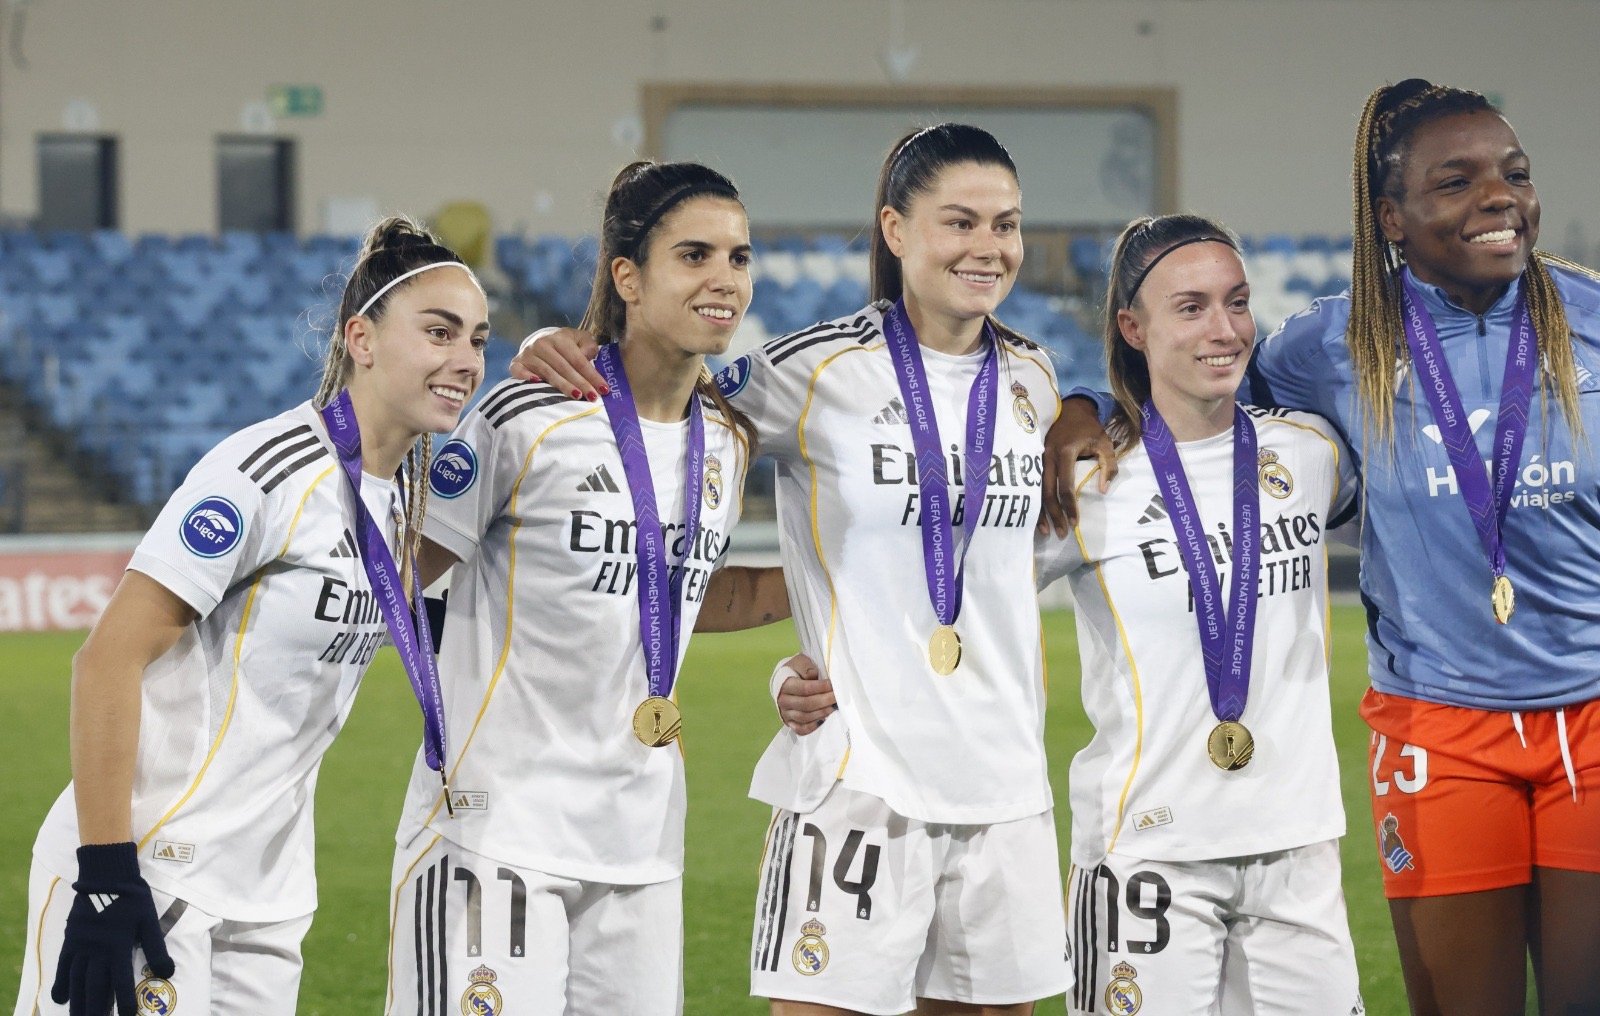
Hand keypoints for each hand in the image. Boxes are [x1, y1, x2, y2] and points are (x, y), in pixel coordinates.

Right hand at [51, 842, 174, 1015]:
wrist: (106, 875)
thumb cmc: (132, 897)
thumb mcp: (149, 921)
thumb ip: (157, 948)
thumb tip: (168, 972)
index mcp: (119, 946)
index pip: (121, 982)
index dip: (124, 1002)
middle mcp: (98, 950)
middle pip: (96, 986)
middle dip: (97, 1008)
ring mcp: (82, 946)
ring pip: (78, 980)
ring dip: (79, 1002)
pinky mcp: (71, 939)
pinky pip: (64, 965)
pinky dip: (61, 983)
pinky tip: (59, 998)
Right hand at [508, 327, 606, 399]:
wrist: (539, 340)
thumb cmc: (565, 344)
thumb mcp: (579, 339)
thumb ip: (588, 345)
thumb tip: (587, 355)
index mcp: (559, 338)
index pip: (578, 359)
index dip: (591, 375)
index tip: (603, 389)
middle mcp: (542, 344)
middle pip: (564, 368)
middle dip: (580, 383)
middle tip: (593, 397)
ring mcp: (528, 354)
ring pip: (547, 373)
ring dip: (562, 386)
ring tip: (577, 396)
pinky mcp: (516, 362)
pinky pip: (519, 371)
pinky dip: (526, 377)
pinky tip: (536, 384)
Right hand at [772, 654, 834, 735]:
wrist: (785, 681)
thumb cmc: (796, 670)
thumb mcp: (800, 661)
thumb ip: (806, 666)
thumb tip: (813, 675)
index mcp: (785, 684)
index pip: (805, 688)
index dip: (820, 688)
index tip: (832, 685)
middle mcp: (783, 700)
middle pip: (806, 704)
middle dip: (824, 701)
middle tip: (837, 698)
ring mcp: (786, 713)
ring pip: (804, 717)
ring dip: (821, 713)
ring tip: (833, 708)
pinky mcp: (790, 723)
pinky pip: (801, 729)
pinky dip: (812, 727)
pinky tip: (823, 721)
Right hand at [1038, 396, 1117, 536]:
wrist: (1070, 409)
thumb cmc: (1088, 428)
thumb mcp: (1105, 442)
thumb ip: (1108, 466)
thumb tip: (1102, 491)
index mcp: (1064, 452)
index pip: (1065, 486)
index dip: (1070, 507)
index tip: (1075, 523)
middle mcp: (1047, 456)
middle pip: (1047, 492)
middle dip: (1054, 515)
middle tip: (1062, 533)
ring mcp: (1037, 458)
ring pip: (1035, 491)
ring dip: (1040, 513)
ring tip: (1045, 532)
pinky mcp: (1033, 460)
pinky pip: (1032, 485)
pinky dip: (1035, 502)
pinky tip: (1036, 516)